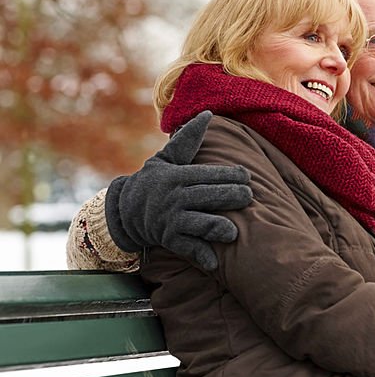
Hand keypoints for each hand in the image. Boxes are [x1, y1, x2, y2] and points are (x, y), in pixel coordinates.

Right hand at [105, 111, 252, 270]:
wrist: (124, 211)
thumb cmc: (153, 182)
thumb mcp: (166, 159)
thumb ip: (188, 139)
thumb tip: (208, 113)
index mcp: (176, 176)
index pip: (208, 174)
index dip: (230, 175)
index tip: (247, 176)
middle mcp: (174, 198)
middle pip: (209, 197)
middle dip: (232, 197)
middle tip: (249, 197)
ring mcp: (170, 220)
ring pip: (200, 224)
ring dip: (218, 228)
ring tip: (233, 231)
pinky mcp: (168, 239)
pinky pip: (187, 249)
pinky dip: (201, 257)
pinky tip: (214, 263)